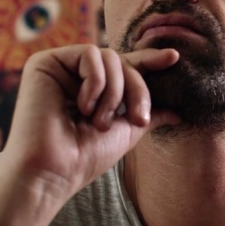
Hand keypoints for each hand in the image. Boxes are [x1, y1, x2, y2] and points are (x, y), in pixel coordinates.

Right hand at [0, 44, 180, 225]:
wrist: (54, 171)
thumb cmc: (85, 157)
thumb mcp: (126, 132)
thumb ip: (149, 115)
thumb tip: (178, 112)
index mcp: (93, 90)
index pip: (125, 68)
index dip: (149, 61)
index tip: (174, 57)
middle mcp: (75, 76)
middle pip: (123, 62)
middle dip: (137, 90)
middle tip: (138, 120)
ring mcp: (60, 68)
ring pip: (109, 56)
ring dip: (115, 92)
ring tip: (100, 122)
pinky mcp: (46, 62)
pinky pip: (90, 54)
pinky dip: (96, 82)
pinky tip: (83, 107)